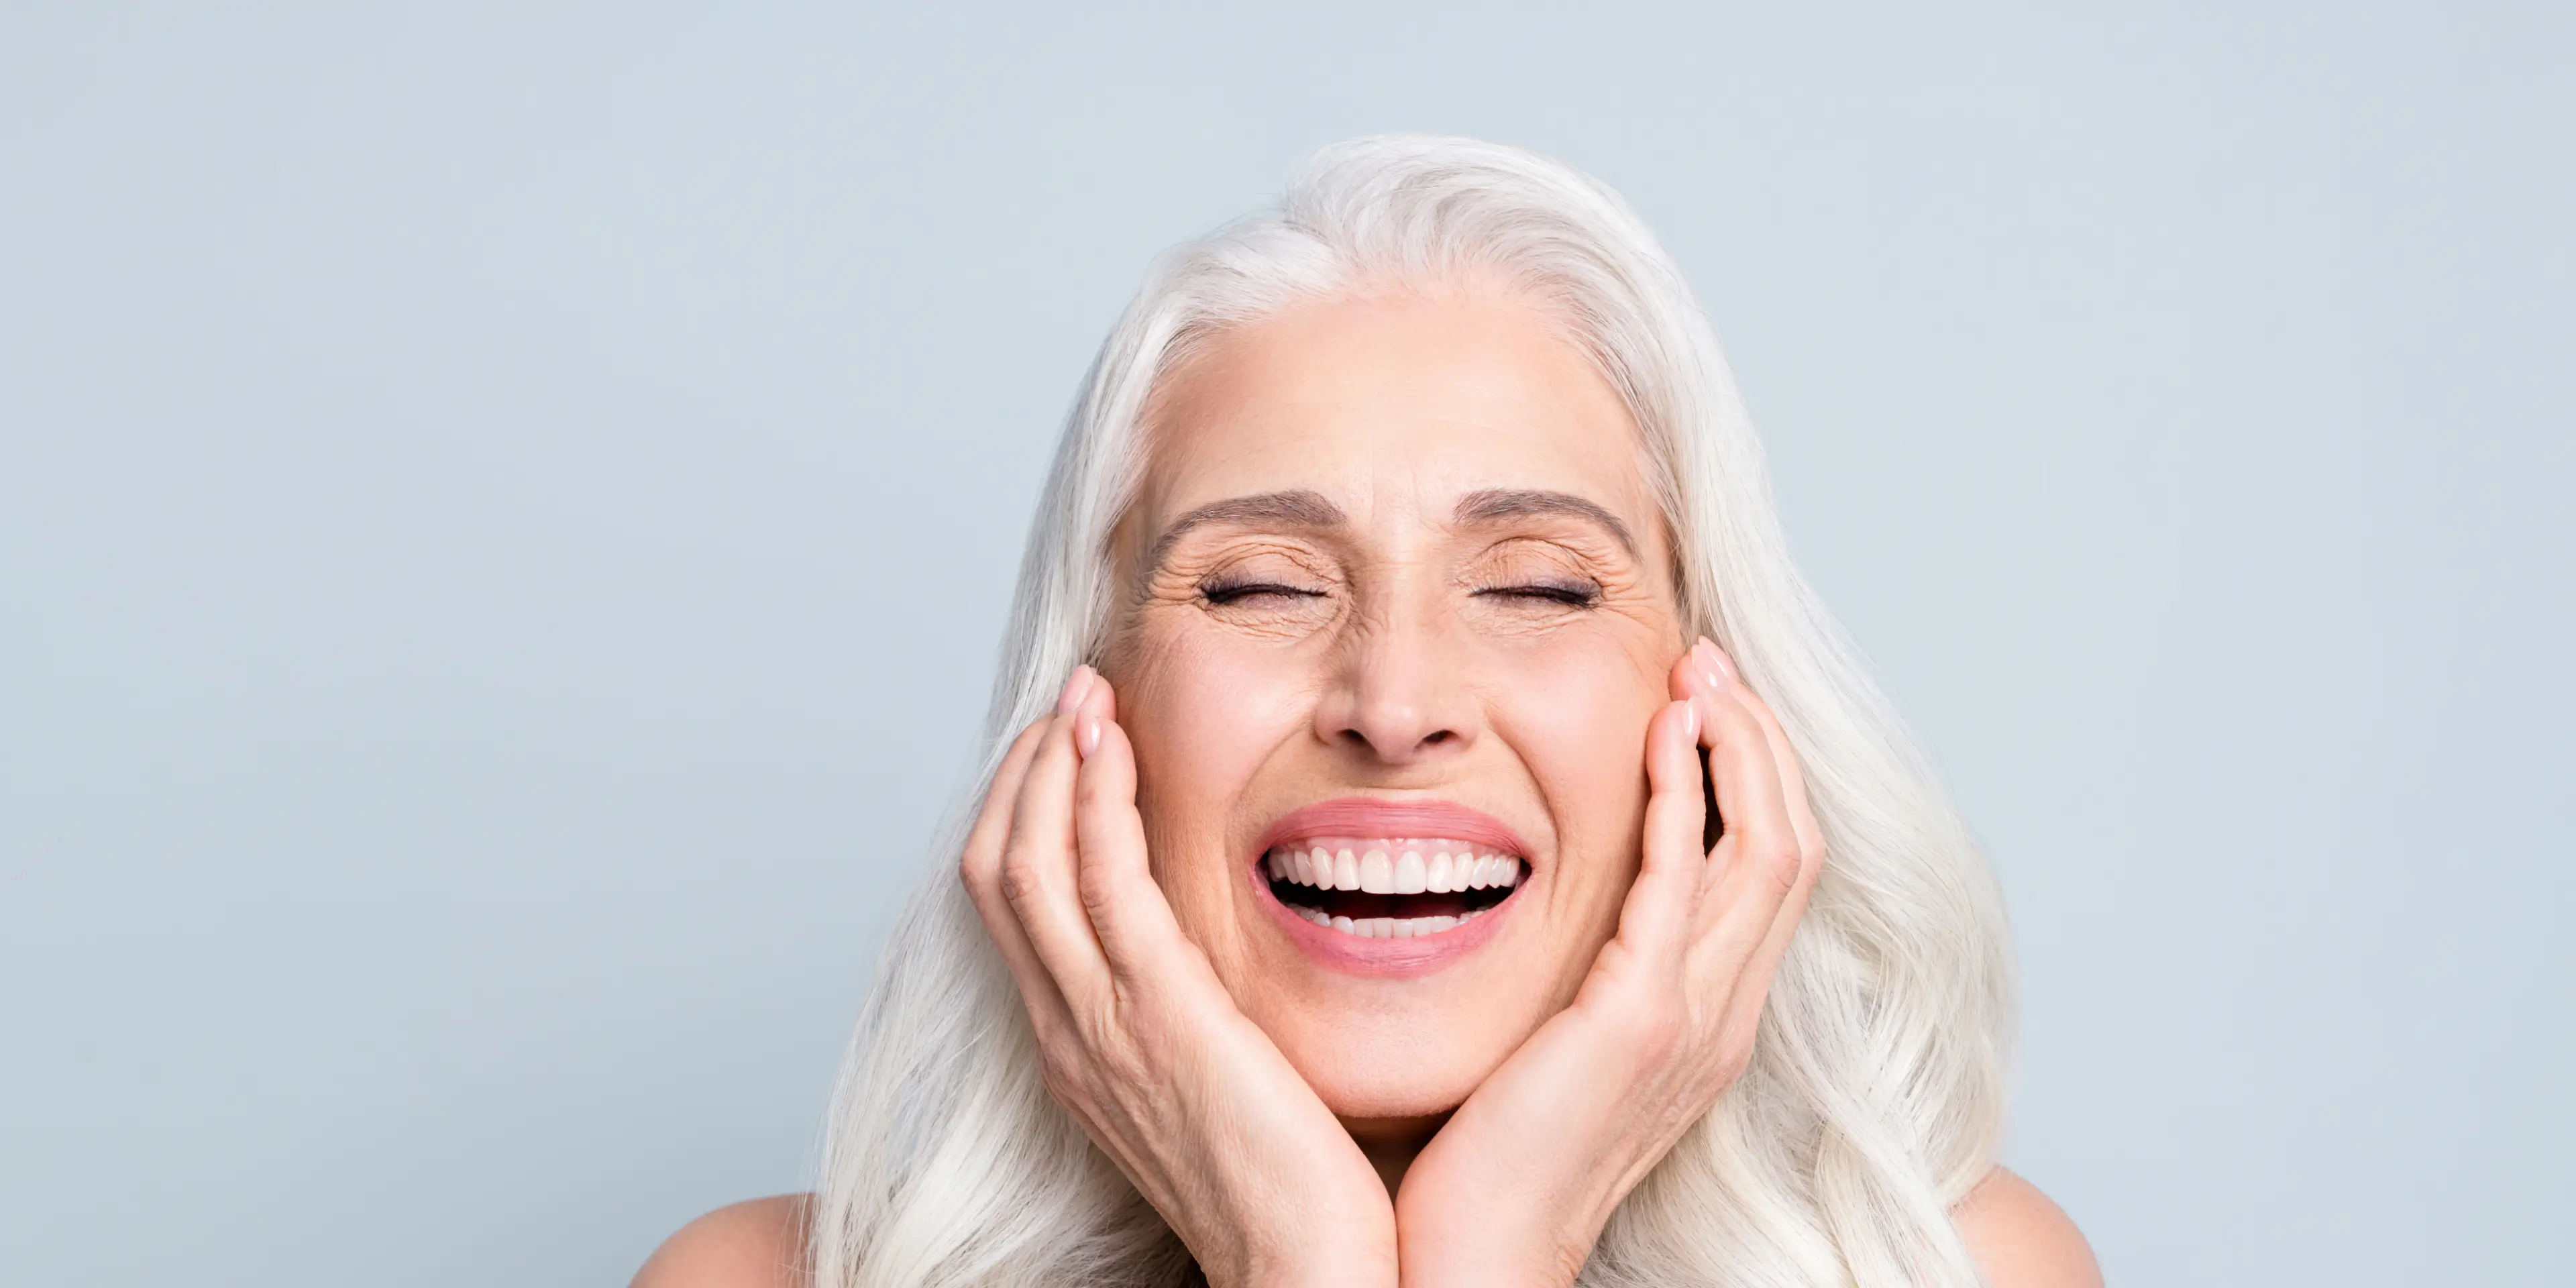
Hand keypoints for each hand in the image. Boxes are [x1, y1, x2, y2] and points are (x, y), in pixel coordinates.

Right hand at [960, 666, 1398, 1287]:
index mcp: (1082, 1052)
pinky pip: (1099, 884)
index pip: (1016, 908)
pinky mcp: (1155, 1016)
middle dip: (1025, 773)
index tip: (1072, 746)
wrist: (1305, 1274)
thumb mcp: (1220, 1087)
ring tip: (1084, 697)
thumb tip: (1221, 965)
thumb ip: (1199, 1019)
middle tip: (1070, 700)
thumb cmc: (1294, 1193)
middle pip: (996, 872)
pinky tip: (1114, 746)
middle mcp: (1070, 1035)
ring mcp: (1100, 1026)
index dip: (1028, 814)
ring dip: (1051, 765)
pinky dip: (1094, 801)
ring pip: (1027, 865)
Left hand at [1393, 638, 1825, 1286]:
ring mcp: (1695, 1018)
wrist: (1478, 1258)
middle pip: (1793, 843)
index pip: (1770, 871)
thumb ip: (1581, 977)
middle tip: (1710, 662)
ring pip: (1768, 849)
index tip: (1705, 702)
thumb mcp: (1557, 1046)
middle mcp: (1723, 1015)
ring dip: (1738, 747)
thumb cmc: (1491, 1160)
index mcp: (1709, 1018)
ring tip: (1700, 674)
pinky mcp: (1643, 1018)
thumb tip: (1560, 908)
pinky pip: (1686, 880)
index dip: (1753, 777)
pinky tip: (1663, 733)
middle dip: (1761, 740)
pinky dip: (1685, 795)